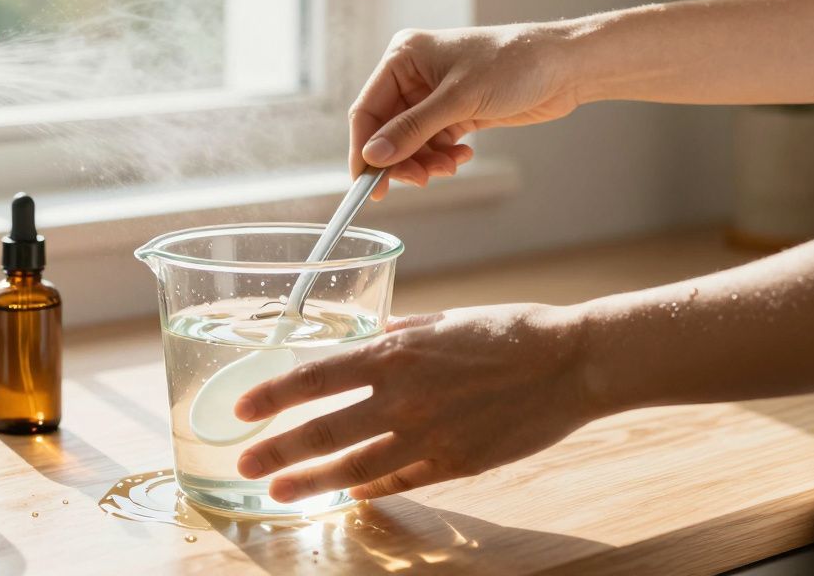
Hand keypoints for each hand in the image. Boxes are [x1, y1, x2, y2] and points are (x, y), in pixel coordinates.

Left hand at [233, 304, 592, 501]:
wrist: (572, 363)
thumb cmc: (510, 331)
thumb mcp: (443, 321)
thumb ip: (397, 336)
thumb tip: (364, 342)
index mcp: (395, 355)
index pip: (314, 378)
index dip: (272, 396)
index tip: (241, 410)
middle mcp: (403, 400)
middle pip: (323, 432)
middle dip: (276, 451)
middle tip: (244, 464)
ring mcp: (429, 438)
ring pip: (354, 468)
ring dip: (311, 482)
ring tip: (279, 493)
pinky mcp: (456, 464)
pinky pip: (400, 482)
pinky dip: (368, 489)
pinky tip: (347, 494)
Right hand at [350, 25, 579, 198]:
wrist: (564, 67)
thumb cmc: (513, 64)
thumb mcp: (458, 100)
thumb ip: (412, 130)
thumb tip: (373, 157)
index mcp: (404, 57)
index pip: (368, 110)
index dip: (364, 149)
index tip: (367, 184)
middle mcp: (414, 75)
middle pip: (387, 131)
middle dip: (401, 159)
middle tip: (418, 182)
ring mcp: (434, 95)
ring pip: (411, 142)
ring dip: (425, 162)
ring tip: (448, 168)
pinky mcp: (455, 112)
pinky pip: (433, 144)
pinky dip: (442, 157)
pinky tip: (462, 157)